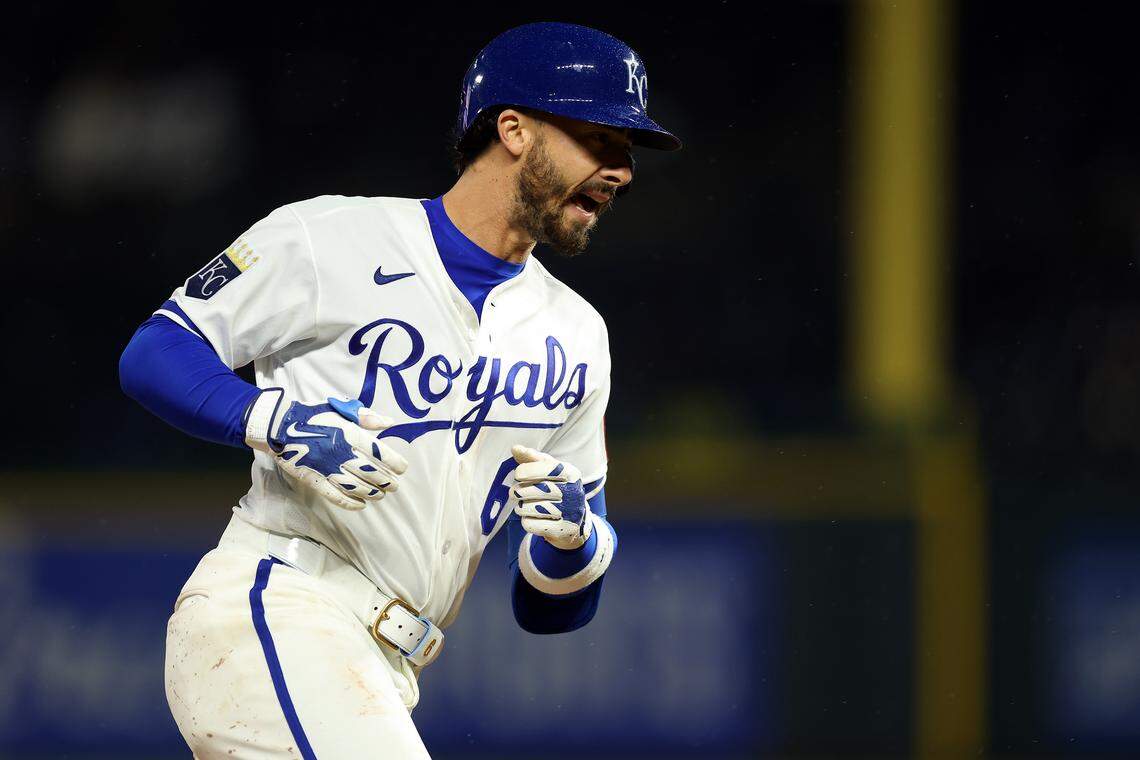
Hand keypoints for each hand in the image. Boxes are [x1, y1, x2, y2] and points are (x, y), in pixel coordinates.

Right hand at [246, 391, 407, 509]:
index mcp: (348, 433)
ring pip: (356, 486)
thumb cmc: (313, 415)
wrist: (280, 426)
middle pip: (370, 472)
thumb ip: (366, 417)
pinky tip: (361, 505)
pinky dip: (350, 503)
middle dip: (386, 481)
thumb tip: (389, 423)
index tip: (402, 468)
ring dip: (372, 493)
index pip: (378, 452)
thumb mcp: (340, 409)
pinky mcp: (314, 479)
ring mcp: (326, 468)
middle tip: (394, 485)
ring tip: (381, 494)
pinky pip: (335, 495)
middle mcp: (340, 452)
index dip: (393, 462)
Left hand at [510, 445, 591, 549]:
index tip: (519, 474)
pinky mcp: (561, 530)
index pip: (545, 468)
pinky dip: (526, 521)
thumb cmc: (558, 488)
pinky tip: (533, 517)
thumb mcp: (550, 470)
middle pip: (531, 490)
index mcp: (572, 473)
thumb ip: (532, 458)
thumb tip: (515, 448)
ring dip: (521, 507)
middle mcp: (573, 492)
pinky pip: (530, 524)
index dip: (525, 470)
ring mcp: (569, 513)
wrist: (574, 520)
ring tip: (526, 505)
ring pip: (528, 508)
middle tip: (516, 492)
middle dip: (518, 491)